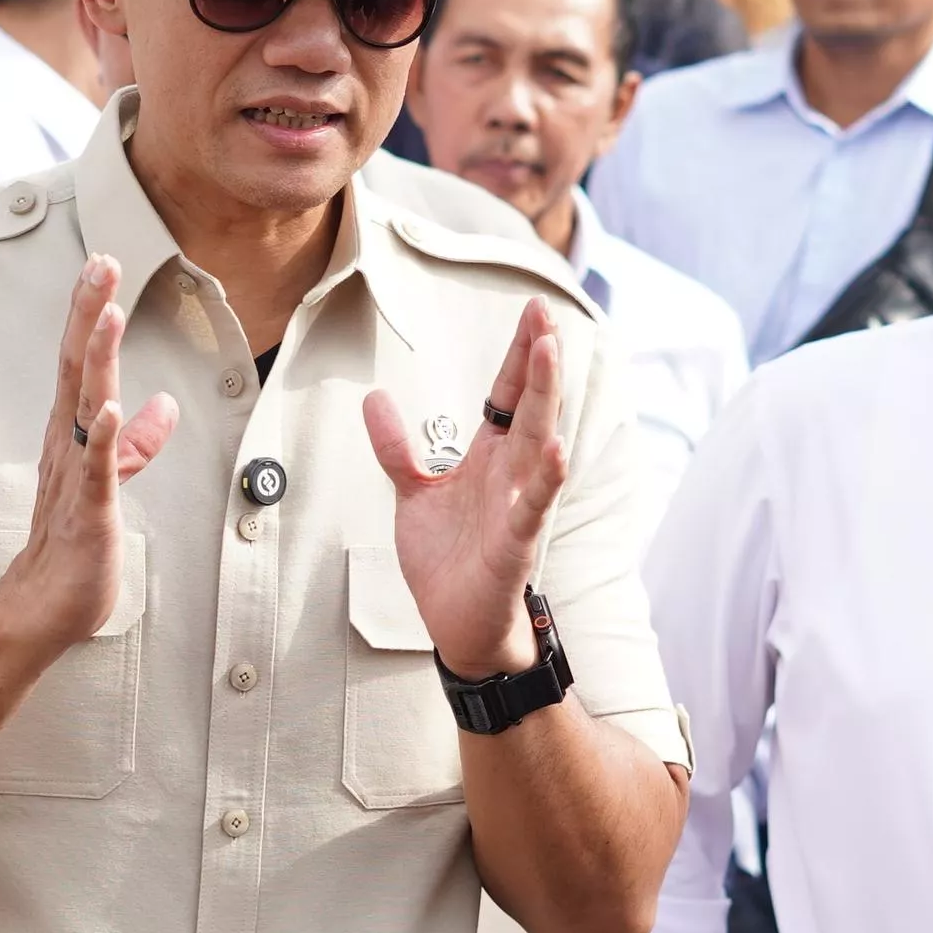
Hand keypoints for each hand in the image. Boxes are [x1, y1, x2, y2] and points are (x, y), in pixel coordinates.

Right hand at [0, 257, 180, 653]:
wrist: (46, 604)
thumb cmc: (76, 542)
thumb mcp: (112, 481)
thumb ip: (135, 442)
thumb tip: (163, 405)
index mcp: (73, 432)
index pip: (80, 361)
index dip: (91, 312)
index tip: (103, 264)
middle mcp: (68, 444)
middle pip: (77, 367)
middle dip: (90, 314)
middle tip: (101, 263)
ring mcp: (76, 476)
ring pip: (84, 406)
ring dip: (97, 360)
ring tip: (109, 314)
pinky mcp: (89, 511)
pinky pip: (96, 469)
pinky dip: (104, 437)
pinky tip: (112, 408)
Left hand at [364, 298, 568, 679]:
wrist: (456, 623)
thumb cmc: (446, 559)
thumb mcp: (413, 493)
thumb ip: (397, 448)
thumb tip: (375, 397)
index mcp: (490, 457)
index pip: (510, 394)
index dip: (520, 352)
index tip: (533, 309)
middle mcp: (511, 474)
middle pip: (531, 405)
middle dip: (539, 360)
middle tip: (546, 314)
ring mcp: (518, 505)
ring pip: (538, 443)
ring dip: (546, 399)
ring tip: (551, 354)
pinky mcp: (516, 542)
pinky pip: (534, 505)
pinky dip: (546, 478)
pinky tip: (556, 448)